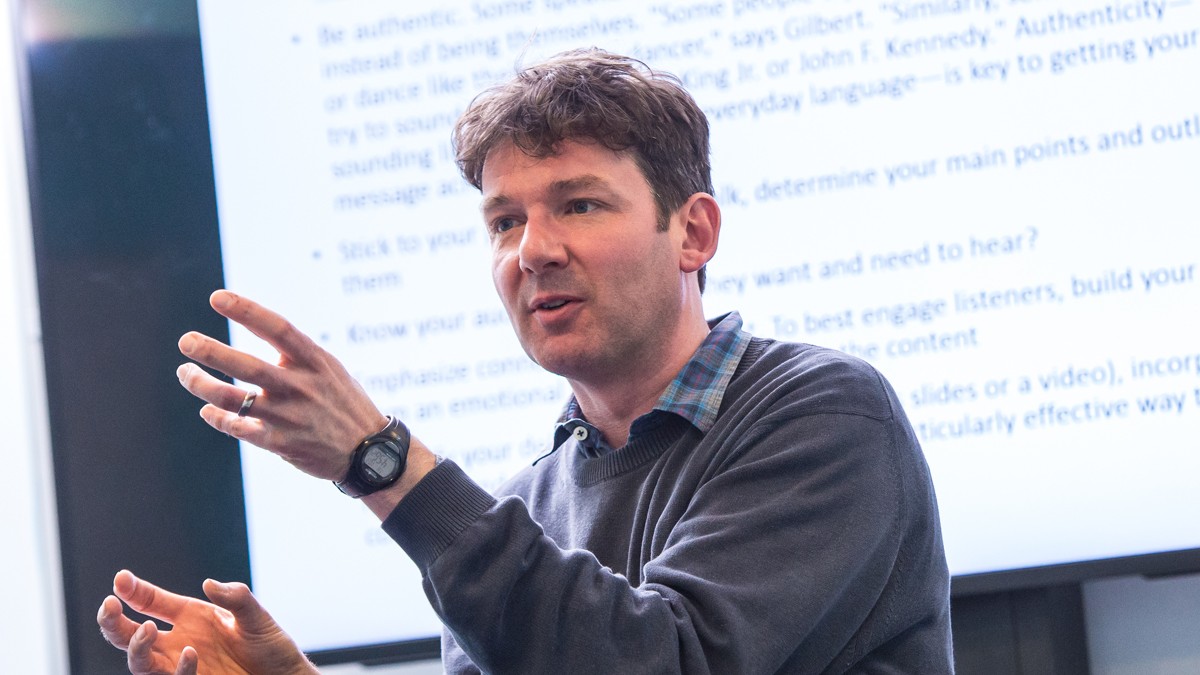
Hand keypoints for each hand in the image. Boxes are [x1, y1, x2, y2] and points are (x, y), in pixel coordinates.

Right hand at [97, 570, 317, 674]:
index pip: (150, 601)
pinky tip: (190, 653)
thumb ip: (236, 598)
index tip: (120, 579)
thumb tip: (209, 584)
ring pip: (140, 662)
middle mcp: (178, 642)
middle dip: (112, 622)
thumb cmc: (268, 645)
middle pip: (129, 634)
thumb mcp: (255, 617)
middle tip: (109, 608)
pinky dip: (179, 669)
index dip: (132, 590)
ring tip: (145, 629)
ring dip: (135, 648)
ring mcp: (182, 666)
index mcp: (189, 616)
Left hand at [176, 289, 386, 479]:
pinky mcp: (284, 444)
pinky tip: (206, 411)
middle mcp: (302, 387)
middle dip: (213, 353)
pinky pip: (242, 431)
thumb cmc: (342, 401)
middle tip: (186, 341)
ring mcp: (291, 417)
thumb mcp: (328, 368)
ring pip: (236, 401)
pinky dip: (219, 420)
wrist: (369, 451)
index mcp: (315, 361)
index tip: (218, 297)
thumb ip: (294, 353)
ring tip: (185, 373)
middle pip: (250, 367)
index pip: (278, 328)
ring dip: (204, 386)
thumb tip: (254, 326)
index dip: (247, 311)